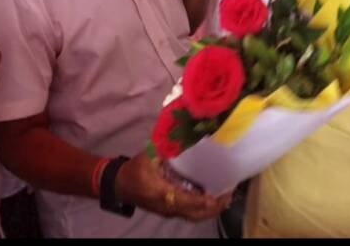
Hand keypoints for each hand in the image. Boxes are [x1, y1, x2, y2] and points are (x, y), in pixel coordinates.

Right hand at [115, 152, 230, 220]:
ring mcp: (169, 211)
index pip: (187, 201)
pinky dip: (203, 208)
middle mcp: (169, 206)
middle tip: (229, 193)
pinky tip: (211, 197)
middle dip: (214, 207)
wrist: (120, 185)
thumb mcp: (148, 155)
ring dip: (210, 209)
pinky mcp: (170, 210)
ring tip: (225, 196)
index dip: (204, 200)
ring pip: (194, 216)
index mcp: (163, 193)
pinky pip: (190, 213)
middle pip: (195, 214)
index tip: (219, 193)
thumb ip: (166, 146)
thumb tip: (183, 132)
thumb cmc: (134, 170)